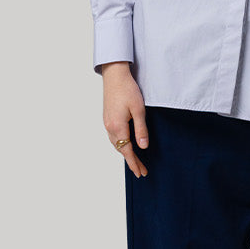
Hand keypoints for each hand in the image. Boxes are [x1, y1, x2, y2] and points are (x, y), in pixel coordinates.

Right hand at [100, 62, 149, 176]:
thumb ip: (141, 129)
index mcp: (118, 127)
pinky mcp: (107, 118)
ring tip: (135, 161)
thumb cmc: (128, 90)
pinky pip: (113, 137)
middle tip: (141, 171)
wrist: (114, 75)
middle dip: (131, 161)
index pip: (127, 151)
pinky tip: (126, 145)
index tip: (141, 173)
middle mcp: (110, 127)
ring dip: (125, 153)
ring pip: (116, 144)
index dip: (135, 163)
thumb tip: (143, 147)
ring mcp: (107, 123)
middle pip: (121, 150)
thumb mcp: (139, 110)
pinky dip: (120, 145)